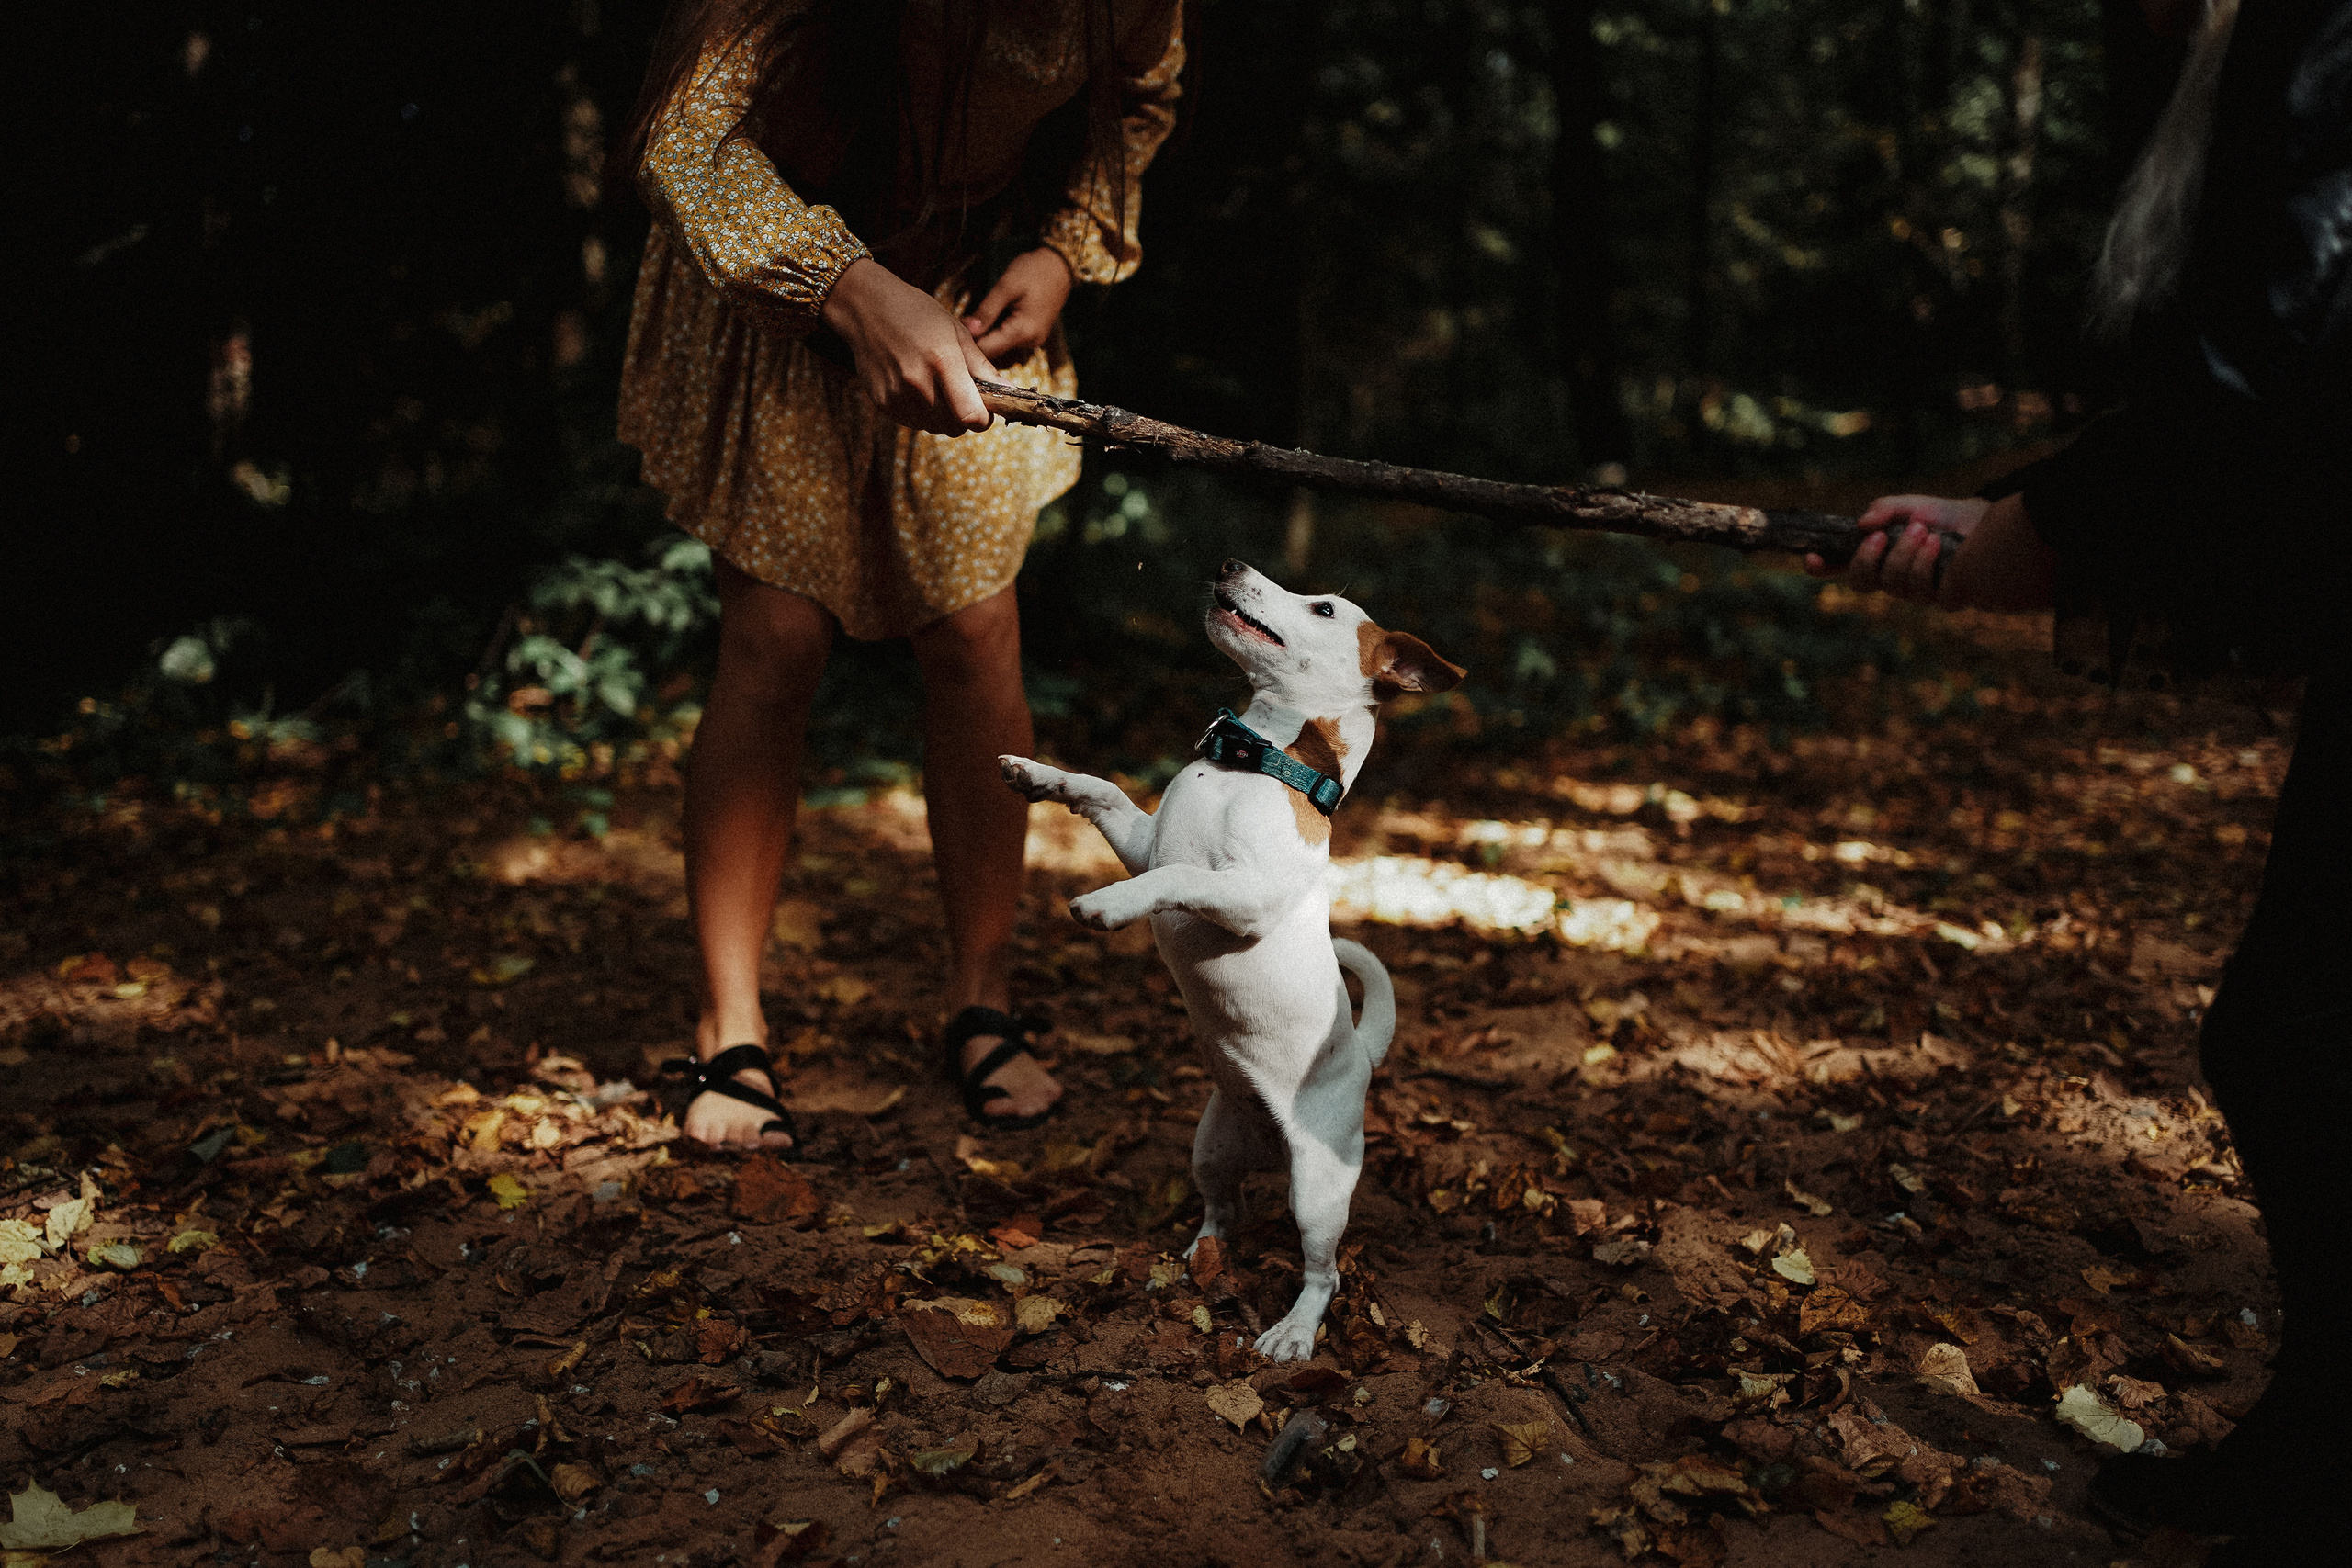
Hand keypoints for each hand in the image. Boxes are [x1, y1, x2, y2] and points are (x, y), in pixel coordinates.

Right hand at [819, 257, 995, 436]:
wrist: (866, 308)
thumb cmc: (917, 314)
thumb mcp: (956, 332)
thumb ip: (982, 367)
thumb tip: (1009, 392)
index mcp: (943, 361)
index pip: (972, 416)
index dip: (984, 418)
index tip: (986, 407)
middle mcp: (918, 383)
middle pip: (956, 428)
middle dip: (964, 415)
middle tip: (960, 392)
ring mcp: (898, 396)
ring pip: (936, 428)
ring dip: (943, 415)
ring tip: (935, 384)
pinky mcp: (883, 403)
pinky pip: (914, 423)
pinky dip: (922, 412)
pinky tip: (916, 386)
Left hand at [962, 247, 1073, 365]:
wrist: (1059, 266)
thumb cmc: (1033, 271)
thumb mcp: (1006, 286)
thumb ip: (986, 311)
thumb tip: (968, 330)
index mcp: (1023, 331)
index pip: (987, 350)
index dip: (968, 342)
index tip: (955, 327)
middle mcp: (1029, 342)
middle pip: (993, 352)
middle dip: (975, 340)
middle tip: (961, 321)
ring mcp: (1033, 341)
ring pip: (1000, 348)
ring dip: (985, 337)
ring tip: (973, 319)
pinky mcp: (1032, 336)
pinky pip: (1009, 341)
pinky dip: (996, 333)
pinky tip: (989, 319)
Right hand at [1806, 494, 1984, 601]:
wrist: (1985, 524)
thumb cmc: (1943, 516)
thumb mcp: (1910, 505)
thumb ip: (1885, 509)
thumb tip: (1862, 525)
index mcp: (1876, 557)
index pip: (1840, 568)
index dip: (1821, 568)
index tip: (1810, 558)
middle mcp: (1890, 579)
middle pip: (1859, 583)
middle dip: (1866, 560)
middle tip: (1881, 535)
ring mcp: (1914, 592)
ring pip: (1892, 585)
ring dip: (1904, 555)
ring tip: (1923, 529)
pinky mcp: (1941, 598)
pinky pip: (1922, 589)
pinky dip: (1926, 562)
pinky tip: (1938, 543)